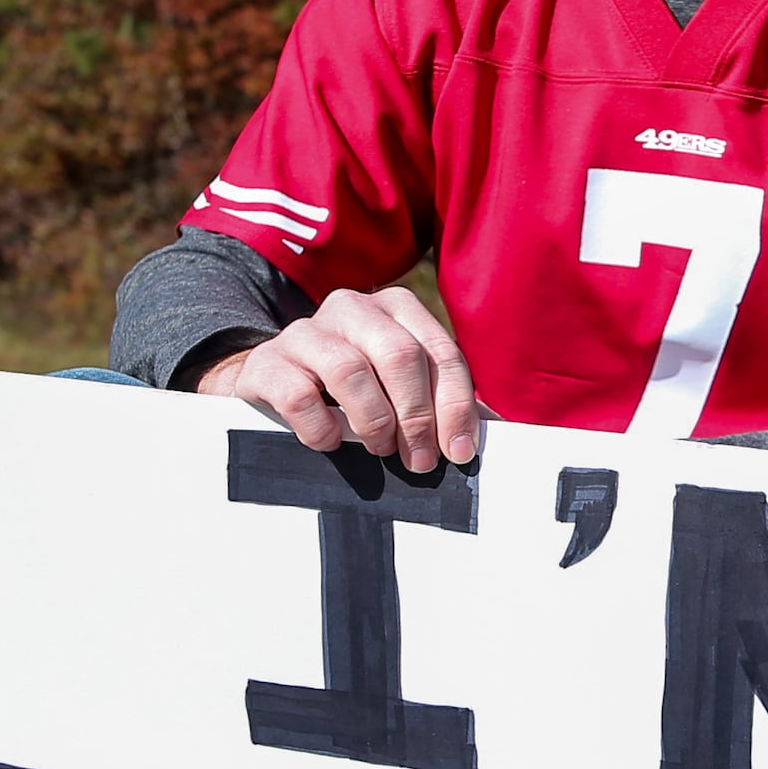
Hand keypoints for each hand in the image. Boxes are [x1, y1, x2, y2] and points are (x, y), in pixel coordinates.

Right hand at [196, 286, 481, 468]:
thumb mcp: (400, 385)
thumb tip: (499, 432)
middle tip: (419, 461)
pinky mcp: (268, 362)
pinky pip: (300, 395)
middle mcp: (352, 308)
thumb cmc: (353, 389)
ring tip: (379, 450)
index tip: (458, 452)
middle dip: (417, 415)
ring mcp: (305, 331)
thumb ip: (444, 400)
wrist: (272, 380)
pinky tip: (330, 442)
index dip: (455, 405)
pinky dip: (321, 428)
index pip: (439, 351)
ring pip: (349, 370)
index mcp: (395, 308)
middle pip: (398, 354)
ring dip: (373, 421)